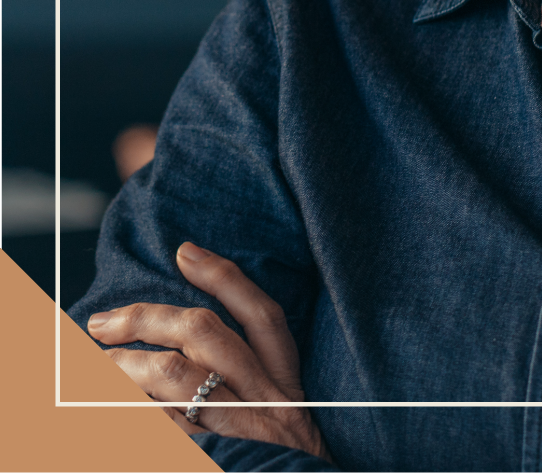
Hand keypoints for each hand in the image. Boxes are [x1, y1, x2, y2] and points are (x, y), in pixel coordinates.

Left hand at [87, 242, 330, 461]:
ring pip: (176, 376)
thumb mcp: (287, 421)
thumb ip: (254, 384)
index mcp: (287, 382)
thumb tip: (185, 347)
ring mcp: (240, 432)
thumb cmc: (287, 467)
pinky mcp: (216, 458)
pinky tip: (103, 407)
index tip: (184, 250)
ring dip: (125, 364)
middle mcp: (267, 400)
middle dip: (147, 318)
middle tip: (102, 321)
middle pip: (206, 334)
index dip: (223, 277)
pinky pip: (162, 429)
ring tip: (93, 364)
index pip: (261, 314)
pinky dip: (130, 413)